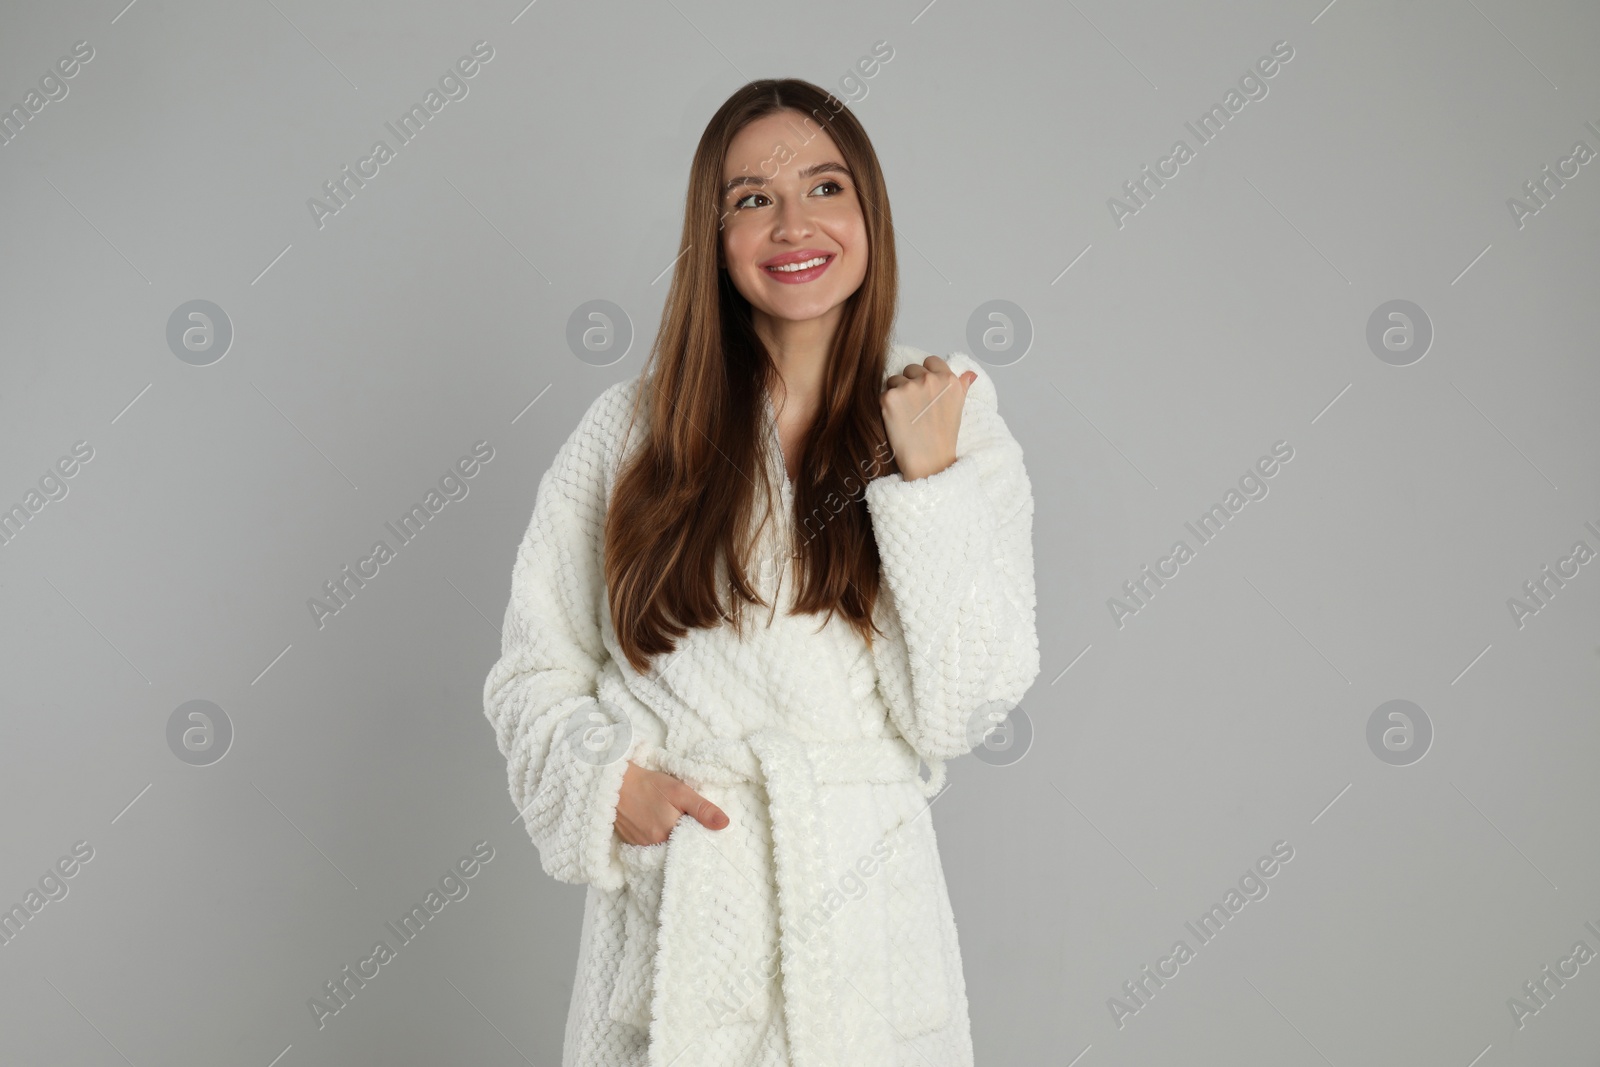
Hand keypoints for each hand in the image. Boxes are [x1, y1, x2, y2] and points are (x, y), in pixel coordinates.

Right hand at [613, 760, 728, 845]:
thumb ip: (702, 809)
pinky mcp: (632, 843)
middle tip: (687, 823)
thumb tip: (725, 824)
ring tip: (672, 823)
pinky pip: (651, 847)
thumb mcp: (680, 791)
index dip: (700, 837)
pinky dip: (657, 838)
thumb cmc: (649, 785)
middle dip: (686, 838)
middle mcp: (654, 845)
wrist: (616, 783)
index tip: (705, 829)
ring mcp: (641, 846)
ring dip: (671, 839)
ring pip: (665, 847)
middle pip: (678, 847)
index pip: (692, 844)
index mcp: (668, 834)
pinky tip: (658, 825)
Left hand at [880, 356, 977, 480]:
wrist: (929, 461)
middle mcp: (929, 379)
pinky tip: (896, 420)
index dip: (926, 374)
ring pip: (894, 379)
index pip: (931, 361)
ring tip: (905, 414)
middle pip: (911, 368)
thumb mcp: (958, 408)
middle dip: (910, 383)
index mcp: (948, 379)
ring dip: (896, 392)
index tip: (926, 391)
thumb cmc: (944, 437)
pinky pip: (883, 394)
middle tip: (914, 407)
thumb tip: (969, 374)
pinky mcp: (890, 397)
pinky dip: (886, 405)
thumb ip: (962, 386)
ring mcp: (908, 387)